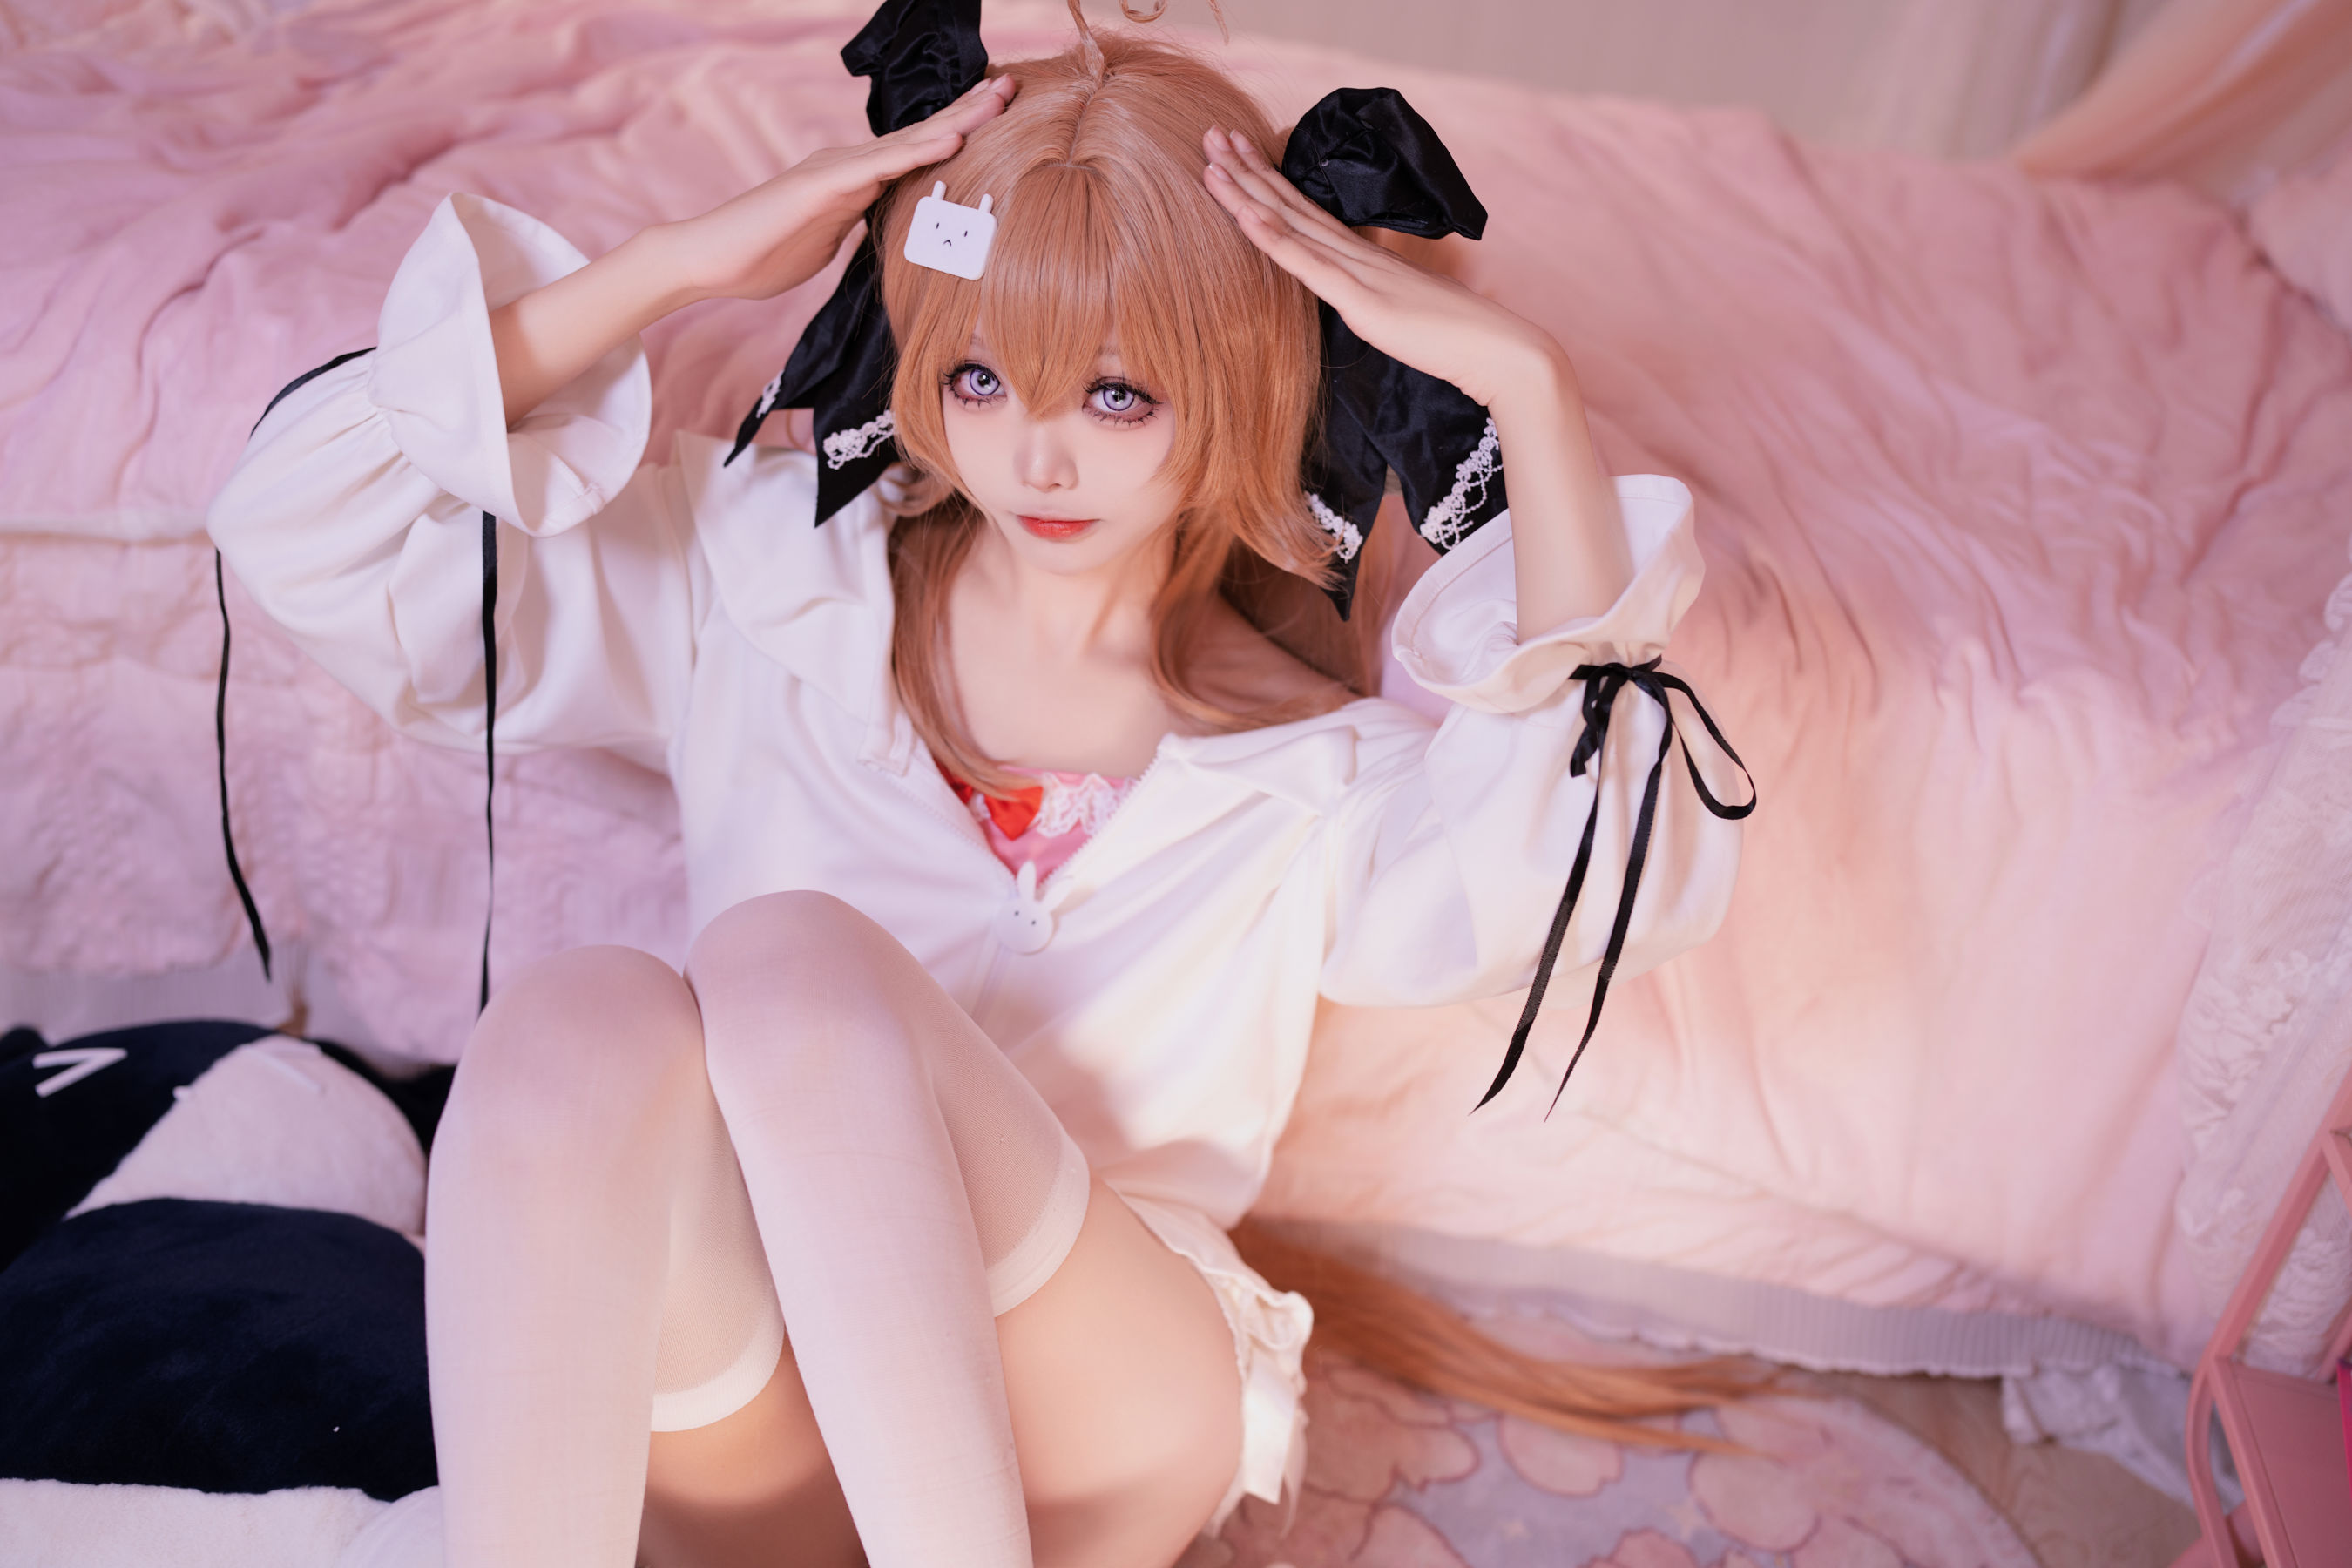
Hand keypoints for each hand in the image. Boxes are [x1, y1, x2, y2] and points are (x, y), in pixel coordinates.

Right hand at [674, 73, 1018, 303]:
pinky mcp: (820, 187)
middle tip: (1015, 87)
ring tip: (996, 101)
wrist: (711, 260)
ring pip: (907, 142)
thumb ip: (861, 225)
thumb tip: (889, 229)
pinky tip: (948, 142)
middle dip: (970, 112)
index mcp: (856, 179)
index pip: (919, 151)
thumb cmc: (766, 253)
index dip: (961, 132)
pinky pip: (877, 168)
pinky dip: (914, 154)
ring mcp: (835, 171)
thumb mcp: (832, 240)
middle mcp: (850, 165)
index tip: (1002, 117)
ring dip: (955, 122)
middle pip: (922, 135)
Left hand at [1200, 126, 1560, 407]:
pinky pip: (1308, 265)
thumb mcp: (1403, 307)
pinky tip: (1246, 216)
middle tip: (1211, 134)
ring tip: (1212, 160)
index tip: (1237, 153)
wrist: (1497, 351)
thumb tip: (1359, 294)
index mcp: (1363, 257)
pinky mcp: (1360, 300)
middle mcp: (1355, 255)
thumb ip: (1375, 294)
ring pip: (1290, 226)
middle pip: (1290, 206)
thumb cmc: (1455, 337)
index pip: (1305, 211)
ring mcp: (1356, 273)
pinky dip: (1274, 238)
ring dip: (1247, 193)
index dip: (1268, 180)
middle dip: (1247, 170)